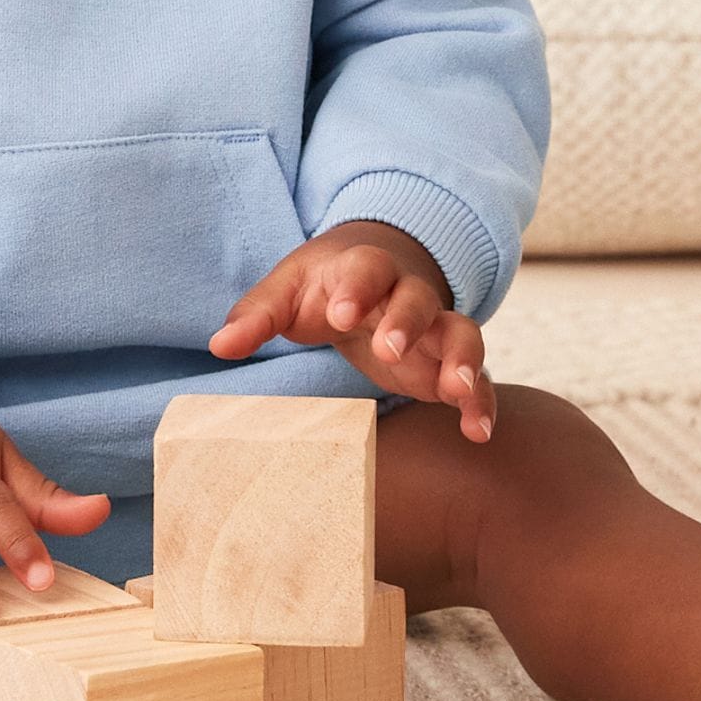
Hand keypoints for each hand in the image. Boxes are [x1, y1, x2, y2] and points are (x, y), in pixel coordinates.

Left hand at [207, 220, 495, 441]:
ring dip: (462, 358)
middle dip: (406, 321)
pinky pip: (476, 380)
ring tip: (455, 389)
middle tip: (386, 348)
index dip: (356, 288)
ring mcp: (435, 330)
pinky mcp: (447, 365)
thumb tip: (220, 345)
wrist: (373, 276)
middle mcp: (407, 295)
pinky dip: (481, 401)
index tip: (338, 314)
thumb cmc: (321, 287)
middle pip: (418, 299)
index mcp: (363, 270)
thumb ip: (256, 316)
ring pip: (462, 334)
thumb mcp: (286, 292)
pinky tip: (477, 432)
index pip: (365, 268)